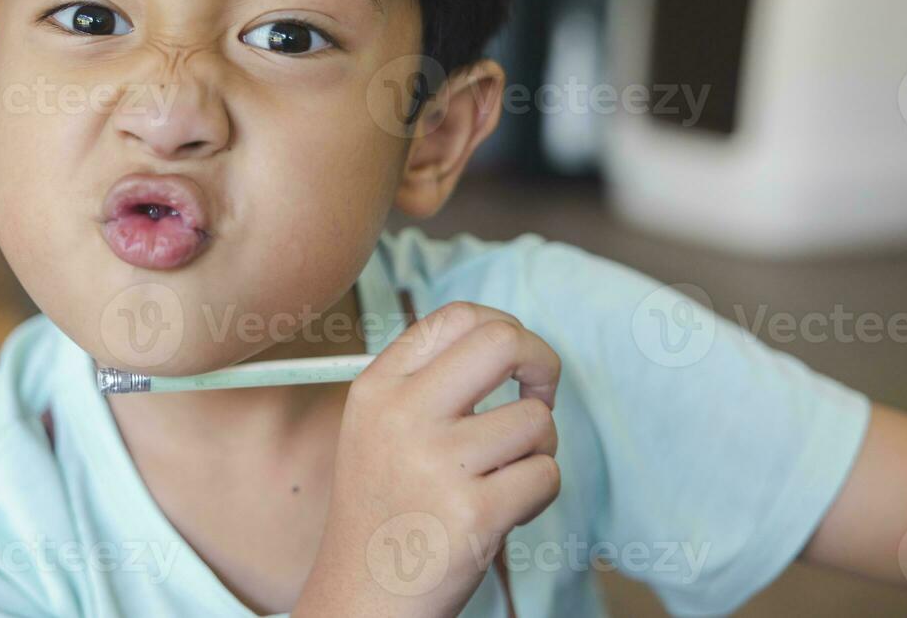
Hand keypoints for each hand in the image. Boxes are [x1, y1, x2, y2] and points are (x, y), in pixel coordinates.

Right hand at [293, 301, 561, 617]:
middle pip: (504, 342)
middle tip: (538, 395)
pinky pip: (545, 475)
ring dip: (537, 448)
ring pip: (536, 420)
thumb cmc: (385, 508)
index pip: (457, 317)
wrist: (361, 595)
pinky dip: (537, 493)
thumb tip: (506, 338)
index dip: (504, 328)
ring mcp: (436, 463)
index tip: (513, 362)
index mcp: (378, 387)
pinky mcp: (472, 513)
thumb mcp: (379, 426)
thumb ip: (427, 380)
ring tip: (503, 475)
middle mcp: (402, 415)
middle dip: (542, 364)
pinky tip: (502, 510)